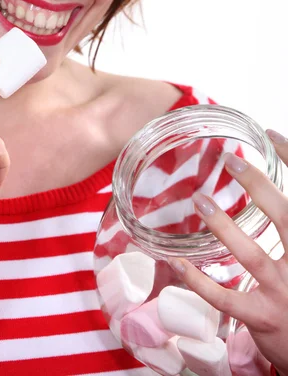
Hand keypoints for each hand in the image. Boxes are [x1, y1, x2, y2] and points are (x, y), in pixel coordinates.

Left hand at [167, 129, 287, 375]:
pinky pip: (226, 297)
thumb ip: (285, 223)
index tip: (271, 136)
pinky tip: (176, 262)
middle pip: (287, 218)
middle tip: (230, 160)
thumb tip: (261, 184)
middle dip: (259, 186)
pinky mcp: (262, 316)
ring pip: (253, 256)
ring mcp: (284, 292)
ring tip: (199, 200)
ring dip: (224, 227)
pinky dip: (199, 280)